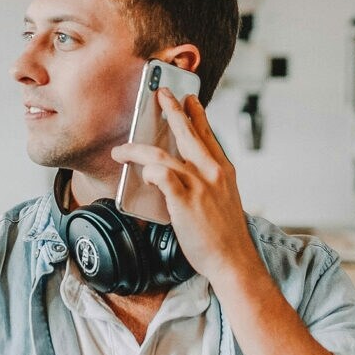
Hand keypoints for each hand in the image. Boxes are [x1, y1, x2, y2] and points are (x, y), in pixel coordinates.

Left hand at [111, 88, 258, 283]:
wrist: (232, 259)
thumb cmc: (225, 234)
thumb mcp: (224, 198)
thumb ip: (208, 181)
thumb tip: (183, 173)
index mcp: (222, 171)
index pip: (207, 135)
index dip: (196, 114)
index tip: (189, 99)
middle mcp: (211, 172)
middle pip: (187, 133)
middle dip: (172, 110)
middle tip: (161, 94)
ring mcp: (197, 186)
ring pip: (162, 155)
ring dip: (137, 150)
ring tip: (122, 150)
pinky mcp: (184, 202)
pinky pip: (162, 176)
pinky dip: (150, 171)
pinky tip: (142, 172)